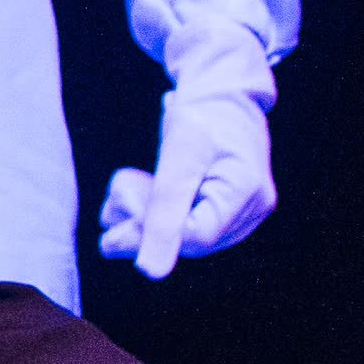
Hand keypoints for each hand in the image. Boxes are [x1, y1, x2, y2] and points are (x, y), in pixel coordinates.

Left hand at [99, 79, 275, 280]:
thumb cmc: (202, 115)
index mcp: (248, 193)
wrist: (220, 92)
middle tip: (111, 204)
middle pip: (190, 240)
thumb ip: (163, 212)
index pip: (195, 238)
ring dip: (146, 218)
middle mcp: (253, 208)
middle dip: (145, 224)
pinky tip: (139, 189)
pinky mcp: (227, 205)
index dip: (152, 233)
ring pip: (185, 234)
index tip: (117, 212)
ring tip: (121, 191)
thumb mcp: (177, 157)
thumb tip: (150, 272)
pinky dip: (158, 210)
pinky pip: (187, 221)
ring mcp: (243, 209)